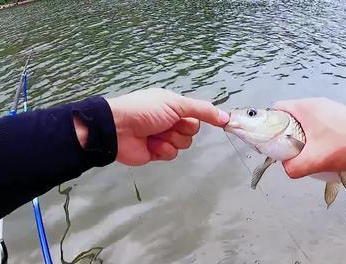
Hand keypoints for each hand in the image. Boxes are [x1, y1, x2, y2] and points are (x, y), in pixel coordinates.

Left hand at [103, 88, 228, 165]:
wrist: (118, 128)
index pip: (196, 116)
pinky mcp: (156, 152)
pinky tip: (150, 144)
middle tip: (165, 124)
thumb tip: (226, 116)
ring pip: (182, 144)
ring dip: (170, 139)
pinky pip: (171, 154)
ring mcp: (163, 137)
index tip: (193, 120)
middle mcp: (170, 121)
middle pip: (191, 132)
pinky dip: (162, 149)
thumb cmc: (145, 110)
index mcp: (173, 106)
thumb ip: (202, 110)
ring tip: (155, 134)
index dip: (194, 119)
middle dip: (180, 129)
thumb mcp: (176, 104)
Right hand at [273, 98, 345, 177]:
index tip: (271, 142)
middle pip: (288, 117)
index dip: (269, 125)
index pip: (275, 109)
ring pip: (303, 122)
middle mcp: (313, 103)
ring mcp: (327, 108)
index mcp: (304, 107)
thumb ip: (294, 168)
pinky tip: (323, 150)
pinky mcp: (337, 115)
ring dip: (301, 138)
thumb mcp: (315, 160)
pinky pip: (317, 124)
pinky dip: (315, 136)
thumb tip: (287, 169)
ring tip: (307, 153)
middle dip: (285, 135)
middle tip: (290, 152)